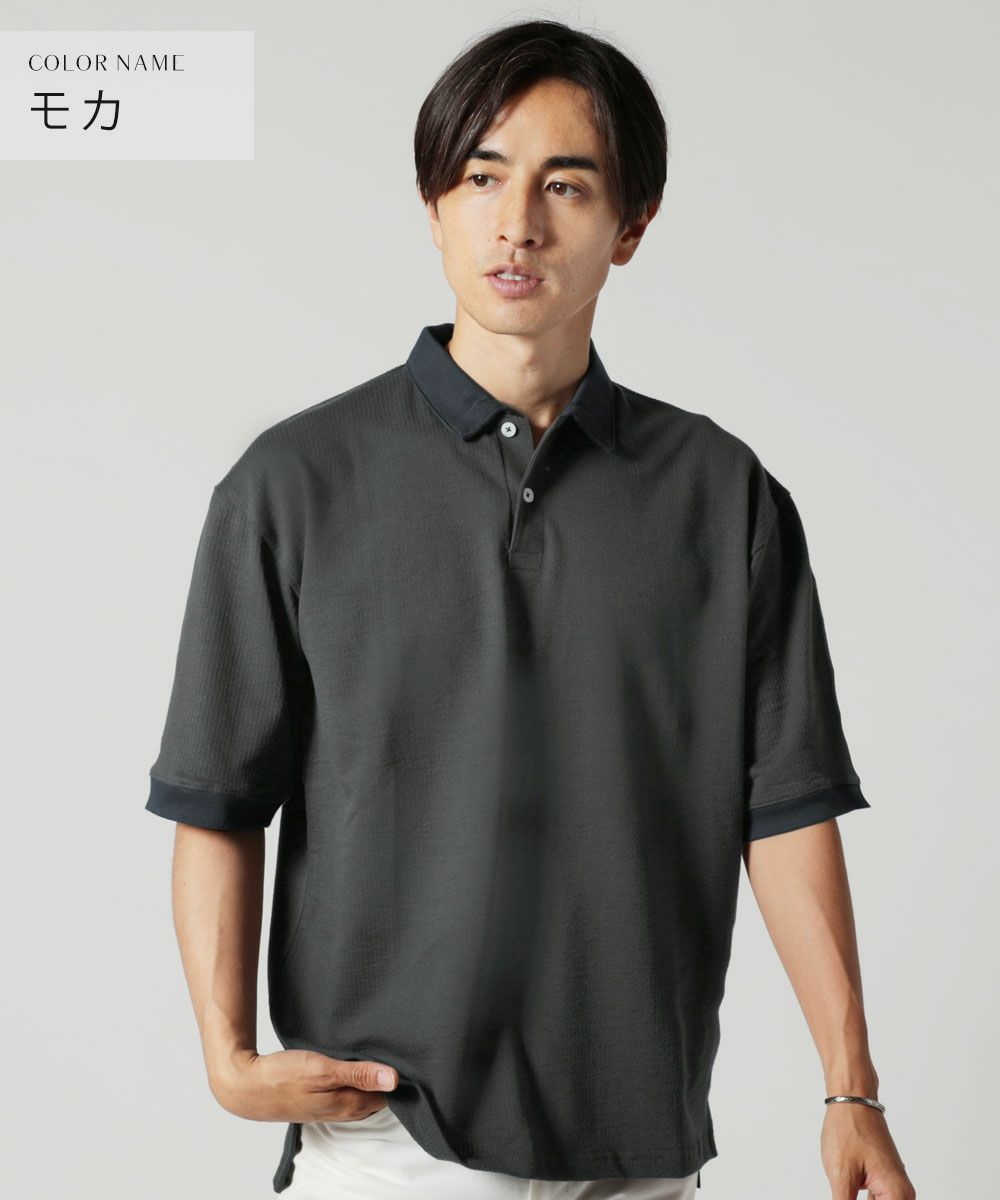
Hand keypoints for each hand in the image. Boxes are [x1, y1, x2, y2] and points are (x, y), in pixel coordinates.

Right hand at [210, 1048, 397, 1123]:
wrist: (247, 1087)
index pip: (390, 1094)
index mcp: (350, 1104)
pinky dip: (358, 1074)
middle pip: (380, 1093)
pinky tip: (358, 1058)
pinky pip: (349, 1087)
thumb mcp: (322, 1069)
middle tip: (405, 1047)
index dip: (403, 1075)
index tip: (414, 1054)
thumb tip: (395, 1078)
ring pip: (365, 1090)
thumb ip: (358, 1073)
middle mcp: (345, 1108)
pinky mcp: (322, 1096)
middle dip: (392, 1074)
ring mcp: (333, 1103)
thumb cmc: (283, 1077)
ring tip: (386, 1048)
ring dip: (375, 1074)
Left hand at [820, 1102, 915, 1198]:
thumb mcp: (842, 1178)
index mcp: (898, 1196)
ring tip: (845, 1192)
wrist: (851, 1101)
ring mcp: (893, 1188)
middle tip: (844, 1195)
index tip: (847, 1198)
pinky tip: (847, 1194)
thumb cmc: (848, 1131)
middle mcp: (902, 1194)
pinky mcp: (883, 1182)